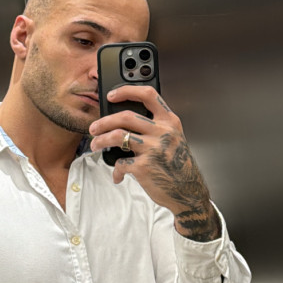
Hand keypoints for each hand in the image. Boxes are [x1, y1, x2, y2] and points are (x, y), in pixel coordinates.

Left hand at [88, 85, 220, 241]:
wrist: (188, 191)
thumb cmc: (178, 165)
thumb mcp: (174, 139)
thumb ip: (157, 126)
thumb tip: (125, 121)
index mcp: (169, 121)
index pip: (148, 95)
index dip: (126, 91)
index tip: (111, 95)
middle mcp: (162, 132)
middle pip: (125, 116)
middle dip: (104, 121)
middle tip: (94, 128)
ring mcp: (153, 149)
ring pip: (117, 136)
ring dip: (101, 140)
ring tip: (95, 145)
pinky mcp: (144, 167)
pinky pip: (120, 163)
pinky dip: (116, 170)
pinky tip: (118, 174)